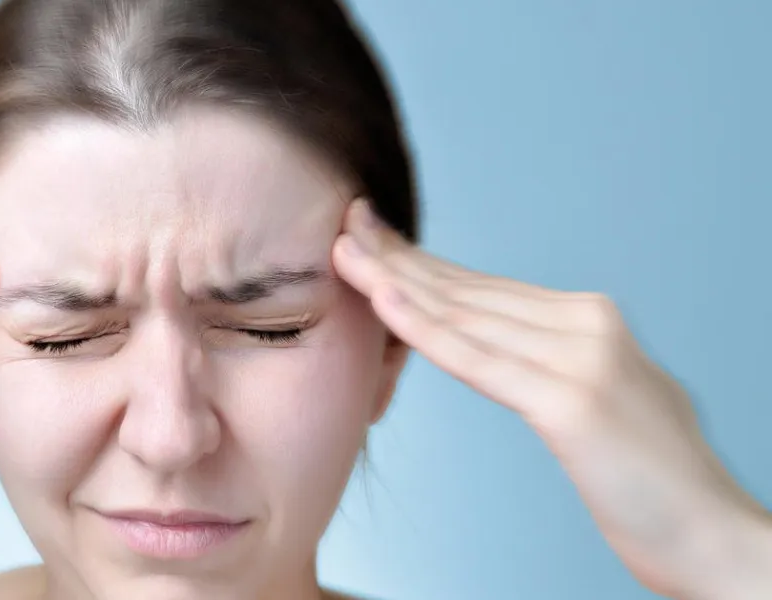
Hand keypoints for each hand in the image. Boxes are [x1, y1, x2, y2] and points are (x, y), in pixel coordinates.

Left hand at [331, 201, 769, 599]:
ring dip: (394, 281)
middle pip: (468, 289)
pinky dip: (425, 328)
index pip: (484, 287)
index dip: (421, 261)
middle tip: (344, 225)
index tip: (372, 239)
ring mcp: (582, 359)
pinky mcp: (572, 403)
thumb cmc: (650, 480)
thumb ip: (550, 365)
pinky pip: (480, 361)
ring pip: (465, 314)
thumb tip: (501, 349)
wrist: (713, 536)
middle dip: (398, 257)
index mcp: (589, 321)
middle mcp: (586, 325)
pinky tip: (384, 301)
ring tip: (344, 251)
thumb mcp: (596, 401)